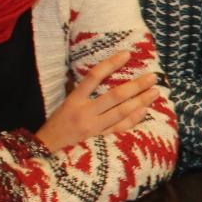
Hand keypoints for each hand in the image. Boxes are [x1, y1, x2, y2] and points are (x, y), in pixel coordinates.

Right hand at [36, 51, 159, 149]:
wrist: (47, 148)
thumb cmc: (57, 121)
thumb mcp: (65, 101)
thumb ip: (81, 88)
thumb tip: (101, 71)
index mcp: (74, 99)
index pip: (94, 77)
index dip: (111, 64)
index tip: (127, 54)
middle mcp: (85, 112)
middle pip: (115, 96)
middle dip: (136, 86)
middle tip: (153, 77)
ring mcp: (93, 127)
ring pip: (121, 112)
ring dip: (140, 101)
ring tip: (155, 92)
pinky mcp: (99, 139)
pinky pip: (120, 128)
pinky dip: (133, 119)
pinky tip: (145, 110)